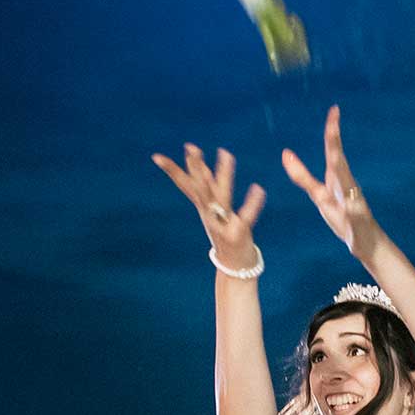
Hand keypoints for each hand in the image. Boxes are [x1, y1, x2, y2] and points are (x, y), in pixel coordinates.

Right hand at [152, 144, 265, 272]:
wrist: (234, 266)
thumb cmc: (224, 234)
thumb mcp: (212, 210)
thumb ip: (207, 186)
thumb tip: (199, 165)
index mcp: (203, 207)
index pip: (184, 186)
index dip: (171, 171)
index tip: (156, 157)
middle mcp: (209, 214)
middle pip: (200, 188)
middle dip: (196, 168)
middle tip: (191, 148)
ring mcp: (222, 225)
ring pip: (220, 198)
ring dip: (223, 176)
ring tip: (226, 153)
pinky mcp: (238, 234)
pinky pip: (246, 216)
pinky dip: (252, 203)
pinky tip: (258, 188)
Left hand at [281, 106, 379, 257]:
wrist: (367, 243)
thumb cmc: (343, 217)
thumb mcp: (319, 195)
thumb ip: (302, 176)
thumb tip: (285, 153)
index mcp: (338, 178)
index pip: (333, 150)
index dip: (332, 130)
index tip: (334, 109)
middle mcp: (349, 185)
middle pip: (339, 160)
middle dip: (334, 141)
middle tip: (333, 118)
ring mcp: (356, 203)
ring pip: (348, 183)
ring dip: (342, 170)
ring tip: (335, 154)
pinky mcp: (360, 222)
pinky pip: (356, 215)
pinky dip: (354, 211)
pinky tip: (353, 207)